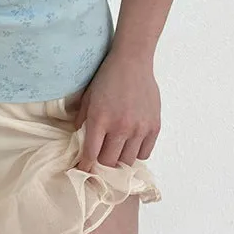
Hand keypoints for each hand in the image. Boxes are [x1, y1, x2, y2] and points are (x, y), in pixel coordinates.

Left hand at [73, 48, 160, 171]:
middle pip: (110, 162)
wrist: (132, 62)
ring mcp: (139, 128)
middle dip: (102, 164)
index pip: (91, 154)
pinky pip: (145, 153)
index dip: (86, 166)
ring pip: (128, 161)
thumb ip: (83, 120)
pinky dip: (136, 153)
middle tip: (99, 162)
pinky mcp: (154, 127)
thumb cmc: (107, 77)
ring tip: (116, 154)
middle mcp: (120, 127)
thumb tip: (79, 138)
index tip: (84, 171)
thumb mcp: (88, 97)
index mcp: (101, 119)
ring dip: (119, 160)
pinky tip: (131, 145)